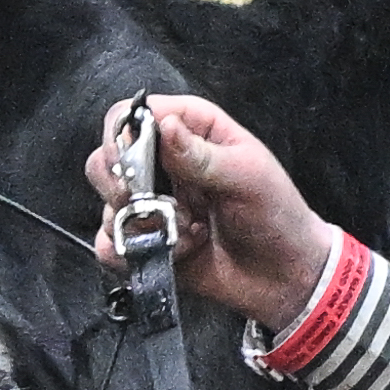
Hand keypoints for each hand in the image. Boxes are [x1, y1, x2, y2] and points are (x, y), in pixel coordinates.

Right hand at [106, 92, 341, 338]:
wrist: (283, 276)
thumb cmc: (276, 215)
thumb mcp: (248, 176)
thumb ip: (202, 154)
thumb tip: (166, 126)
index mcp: (190, 130)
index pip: (133, 113)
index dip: (124, 135)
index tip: (135, 164)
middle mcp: (162, 163)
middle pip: (105, 158)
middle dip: (123, 185)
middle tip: (157, 204)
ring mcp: (150, 204)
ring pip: (106, 203)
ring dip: (140, 223)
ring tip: (185, 232)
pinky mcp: (145, 242)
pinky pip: (108, 245)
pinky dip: (133, 252)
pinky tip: (174, 253)